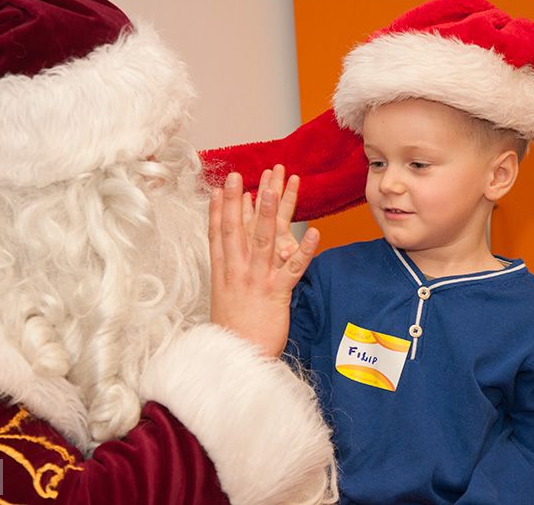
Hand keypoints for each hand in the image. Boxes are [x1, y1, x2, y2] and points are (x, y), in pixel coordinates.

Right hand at [209, 167, 319, 357]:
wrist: (237, 360)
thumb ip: (228, 275)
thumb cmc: (233, 331)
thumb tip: (231, 257)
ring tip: (272, 189)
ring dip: (267, 212)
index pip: (218, 234)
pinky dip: (304, 251)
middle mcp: (236, 272)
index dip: (219, 209)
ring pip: (262, 241)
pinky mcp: (276, 294)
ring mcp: (256, 281)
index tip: (221, 186)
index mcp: (222, 273)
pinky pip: (292, 269)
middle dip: (238, 200)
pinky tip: (315, 232)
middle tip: (240, 174)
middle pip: (236, 230)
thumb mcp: (223, 299)